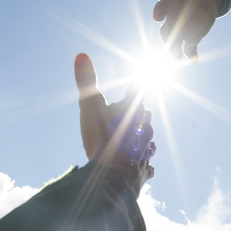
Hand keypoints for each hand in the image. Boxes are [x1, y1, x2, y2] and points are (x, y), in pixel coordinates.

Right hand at [74, 54, 154, 195]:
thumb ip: (86, 80)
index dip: (136, 85)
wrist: (114, 175)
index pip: (136, 90)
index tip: (141, 79)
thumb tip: (81, 54)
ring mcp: (147, 149)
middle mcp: (145, 127)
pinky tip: (145, 167)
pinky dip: (145, 164)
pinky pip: (148, 165)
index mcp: (132, 109)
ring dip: (144, 138)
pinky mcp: (145, 169)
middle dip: (141, 113)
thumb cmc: (101, 138)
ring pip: (150, 140)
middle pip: (146, 115)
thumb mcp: (89, 106)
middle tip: (140, 110)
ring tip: (140, 139)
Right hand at [153, 0, 221, 62]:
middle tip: (168, 41)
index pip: (162, 7)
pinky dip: (190, 54)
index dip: (160, 11)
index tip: (157, 15)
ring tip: (176, 55)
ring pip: (174, 42)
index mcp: (170, 2)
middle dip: (167, 35)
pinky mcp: (192, 37)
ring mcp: (181, 29)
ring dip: (174, 48)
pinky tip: (194, 60)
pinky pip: (188, 48)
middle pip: (165, 29)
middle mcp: (173, 18)